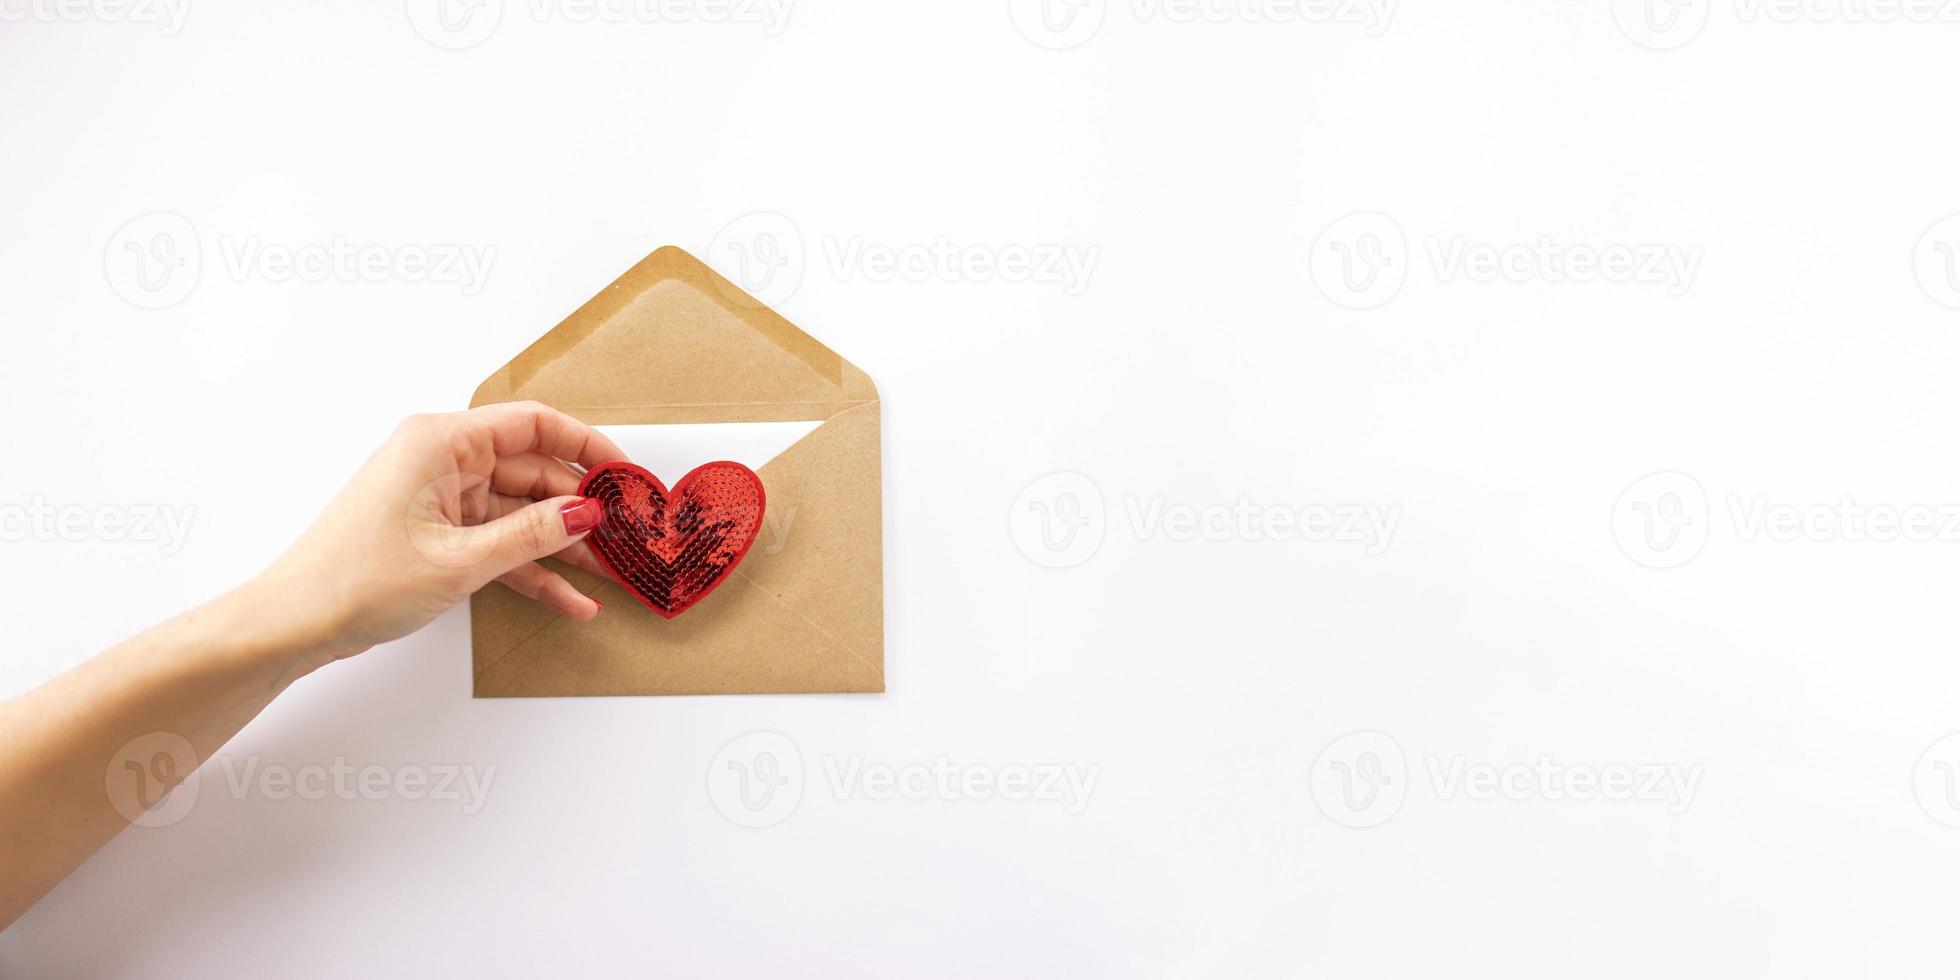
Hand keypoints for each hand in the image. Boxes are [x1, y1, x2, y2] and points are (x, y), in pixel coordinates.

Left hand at [257, 401, 624, 663]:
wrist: (295, 623)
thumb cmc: (355, 580)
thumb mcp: (460, 560)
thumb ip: (531, 534)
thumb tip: (587, 512)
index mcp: (441, 442)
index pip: (533, 425)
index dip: (586, 446)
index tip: (624, 473)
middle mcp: (442, 460)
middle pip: (533, 471)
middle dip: (580, 506)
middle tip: (627, 532)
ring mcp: (440, 497)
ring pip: (521, 512)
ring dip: (561, 544)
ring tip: (608, 572)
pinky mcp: (438, 532)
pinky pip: (499, 541)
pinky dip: (530, 568)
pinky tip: (568, 598)